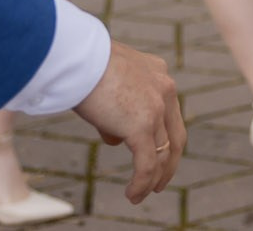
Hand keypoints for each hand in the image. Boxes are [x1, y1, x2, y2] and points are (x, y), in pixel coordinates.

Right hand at [72, 40, 186, 202]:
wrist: (77, 57)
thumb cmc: (82, 64)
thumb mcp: (106, 81)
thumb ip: (117, 107)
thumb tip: (115, 136)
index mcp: (158, 72)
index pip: (167, 109)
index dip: (161, 134)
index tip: (154, 150)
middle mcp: (164, 89)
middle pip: (175, 135)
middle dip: (168, 162)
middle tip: (160, 180)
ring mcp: (157, 108)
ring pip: (163, 153)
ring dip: (154, 178)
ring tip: (143, 194)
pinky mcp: (142, 126)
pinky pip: (147, 164)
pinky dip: (142, 183)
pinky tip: (133, 195)